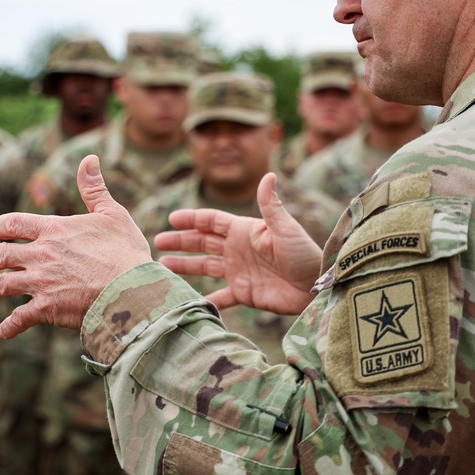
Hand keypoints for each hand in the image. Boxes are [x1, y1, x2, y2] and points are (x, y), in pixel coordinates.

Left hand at [0, 155, 151, 338]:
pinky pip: (20, 318)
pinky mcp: (46, 309)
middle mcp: (41, 255)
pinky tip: (2, 331)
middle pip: (1, 255)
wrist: (131, 290)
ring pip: (3, 284)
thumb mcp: (112, 213)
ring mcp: (40, 283)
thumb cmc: (126, 251)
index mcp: (54, 230)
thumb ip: (94, 188)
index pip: (14, 224)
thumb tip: (89, 159)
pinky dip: (10, 326)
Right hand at [155, 172, 321, 314]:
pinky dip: (205, 298)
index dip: (192, 219)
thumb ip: (270, 205)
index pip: (211, 221)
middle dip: (180, 241)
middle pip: (202, 242)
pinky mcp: (244, 292)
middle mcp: (238, 249)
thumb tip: (268, 174)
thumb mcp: (285, 228)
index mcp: (244, 230)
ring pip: (205, 267)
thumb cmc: (303, 253)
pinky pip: (219, 296)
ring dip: (184, 265)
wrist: (317, 286)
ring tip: (162, 265)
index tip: (172, 219)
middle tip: (157, 242)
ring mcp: (239, 271)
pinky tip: (187, 300)